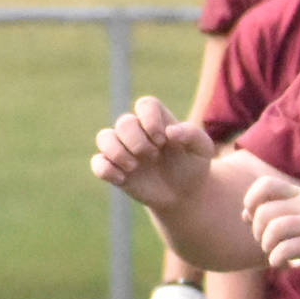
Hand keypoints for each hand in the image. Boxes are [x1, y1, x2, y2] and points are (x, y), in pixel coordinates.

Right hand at [90, 96, 216, 209]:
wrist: (185, 193)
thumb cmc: (194, 165)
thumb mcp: (202, 149)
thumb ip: (192, 135)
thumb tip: (170, 132)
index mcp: (158, 121)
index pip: (145, 104)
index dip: (150, 119)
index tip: (163, 140)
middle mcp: (137, 132)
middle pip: (124, 122)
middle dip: (138, 141)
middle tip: (154, 156)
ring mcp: (123, 149)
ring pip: (104, 137)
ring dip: (118, 152)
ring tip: (135, 166)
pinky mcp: (114, 169)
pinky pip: (97, 163)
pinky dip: (106, 169)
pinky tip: (124, 179)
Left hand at [244, 176, 299, 281]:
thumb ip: (277, 213)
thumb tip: (244, 214)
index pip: (266, 184)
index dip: (251, 200)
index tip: (255, 218)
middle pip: (265, 211)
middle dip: (257, 231)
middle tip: (267, 243)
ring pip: (275, 228)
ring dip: (266, 245)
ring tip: (274, 253)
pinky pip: (288, 249)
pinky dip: (276, 259)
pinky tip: (282, 264)